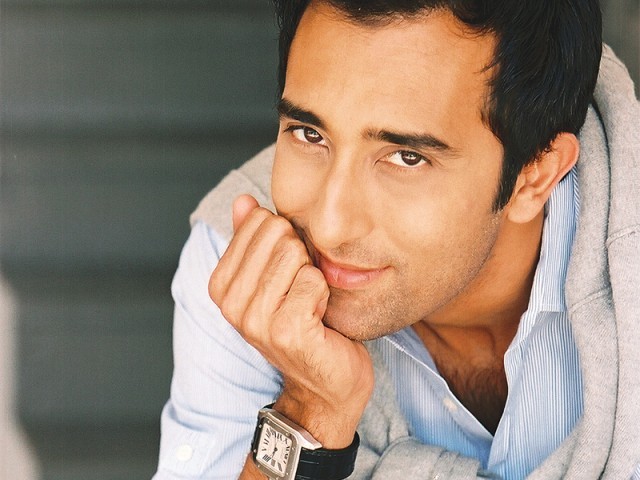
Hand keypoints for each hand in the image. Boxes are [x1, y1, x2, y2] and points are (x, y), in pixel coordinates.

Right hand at [209, 194, 373, 447]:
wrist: (325, 384)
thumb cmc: (304, 326)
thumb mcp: (274, 278)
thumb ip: (254, 240)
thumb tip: (243, 201)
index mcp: (222, 285)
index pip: (258, 221)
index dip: (286, 241)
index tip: (288, 275)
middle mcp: (231, 303)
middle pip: (278, 233)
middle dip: (301, 255)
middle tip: (302, 290)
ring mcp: (255, 319)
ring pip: (295, 254)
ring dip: (313, 276)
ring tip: (309, 305)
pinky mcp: (286, 330)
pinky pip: (314, 280)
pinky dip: (324, 294)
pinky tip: (319, 319)